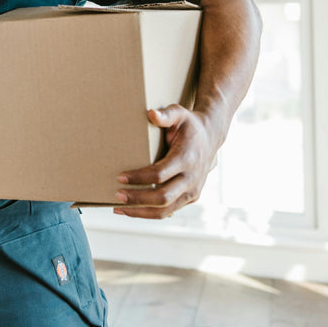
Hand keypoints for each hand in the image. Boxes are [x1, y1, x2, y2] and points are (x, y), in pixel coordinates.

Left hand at [113, 104, 219, 219]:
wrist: (211, 136)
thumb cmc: (189, 124)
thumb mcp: (179, 113)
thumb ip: (166, 114)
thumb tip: (151, 113)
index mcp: (187, 158)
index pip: (160, 174)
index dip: (139, 177)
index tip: (119, 176)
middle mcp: (192, 178)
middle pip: (162, 196)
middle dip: (137, 198)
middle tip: (116, 195)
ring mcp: (193, 191)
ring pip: (166, 210)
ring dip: (140, 211)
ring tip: (118, 208)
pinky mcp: (191, 198)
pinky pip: (169, 211)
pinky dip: (149, 213)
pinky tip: (131, 210)